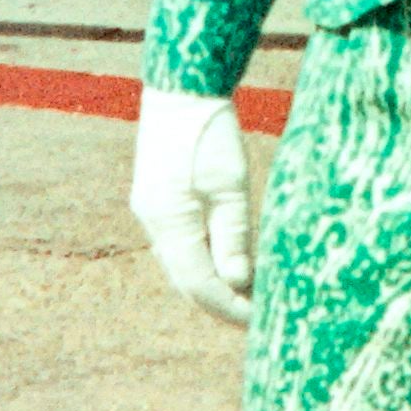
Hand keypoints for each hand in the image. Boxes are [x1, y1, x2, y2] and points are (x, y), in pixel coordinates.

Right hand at [130, 88, 255, 325]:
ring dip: (212, 285)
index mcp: (169, 222)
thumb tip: (238, 282)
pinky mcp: (158, 202)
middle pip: (186, 281)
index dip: (228, 307)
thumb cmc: (211, 132)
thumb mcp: (231, 184)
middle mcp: (153, 223)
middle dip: (220, 303)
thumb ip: (233, 235)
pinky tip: (229, 264)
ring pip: (182, 265)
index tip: (259, 321)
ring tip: (248, 296)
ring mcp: (152, 212)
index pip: (198, 284)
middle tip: (257, 318)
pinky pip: (180, 246)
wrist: (181, 89)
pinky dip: (203, 262)